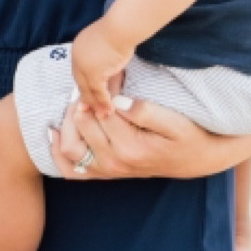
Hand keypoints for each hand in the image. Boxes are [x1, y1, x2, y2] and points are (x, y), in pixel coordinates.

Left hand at [52, 97, 244, 179]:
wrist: (196, 160)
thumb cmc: (188, 137)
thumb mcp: (176, 123)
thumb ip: (148, 112)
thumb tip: (121, 101)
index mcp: (131, 147)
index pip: (102, 111)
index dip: (104, 89)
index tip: (110, 76)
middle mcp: (115, 162)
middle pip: (82, 125)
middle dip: (83, 101)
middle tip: (92, 86)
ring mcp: (107, 171)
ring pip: (69, 148)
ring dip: (66, 123)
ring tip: (77, 105)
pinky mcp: (104, 174)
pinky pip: (71, 170)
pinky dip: (58, 153)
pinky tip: (54, 133)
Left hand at [70, 18, 131, 115]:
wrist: (121, 27)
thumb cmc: (120, 30)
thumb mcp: (108, 43)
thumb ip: (105, 56)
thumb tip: (110, 66)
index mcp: (78, 48)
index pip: (79, 71)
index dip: (84, 84)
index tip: (87, 95)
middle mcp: (77, 57)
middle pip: (80, 82)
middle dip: (86, 98)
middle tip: (88, 110)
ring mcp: (83, 66)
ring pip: (88, 90)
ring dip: (95, 104)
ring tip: (102, 115)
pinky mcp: (93, 74)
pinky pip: (98, 92)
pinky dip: (104, 102)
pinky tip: (109, 110)